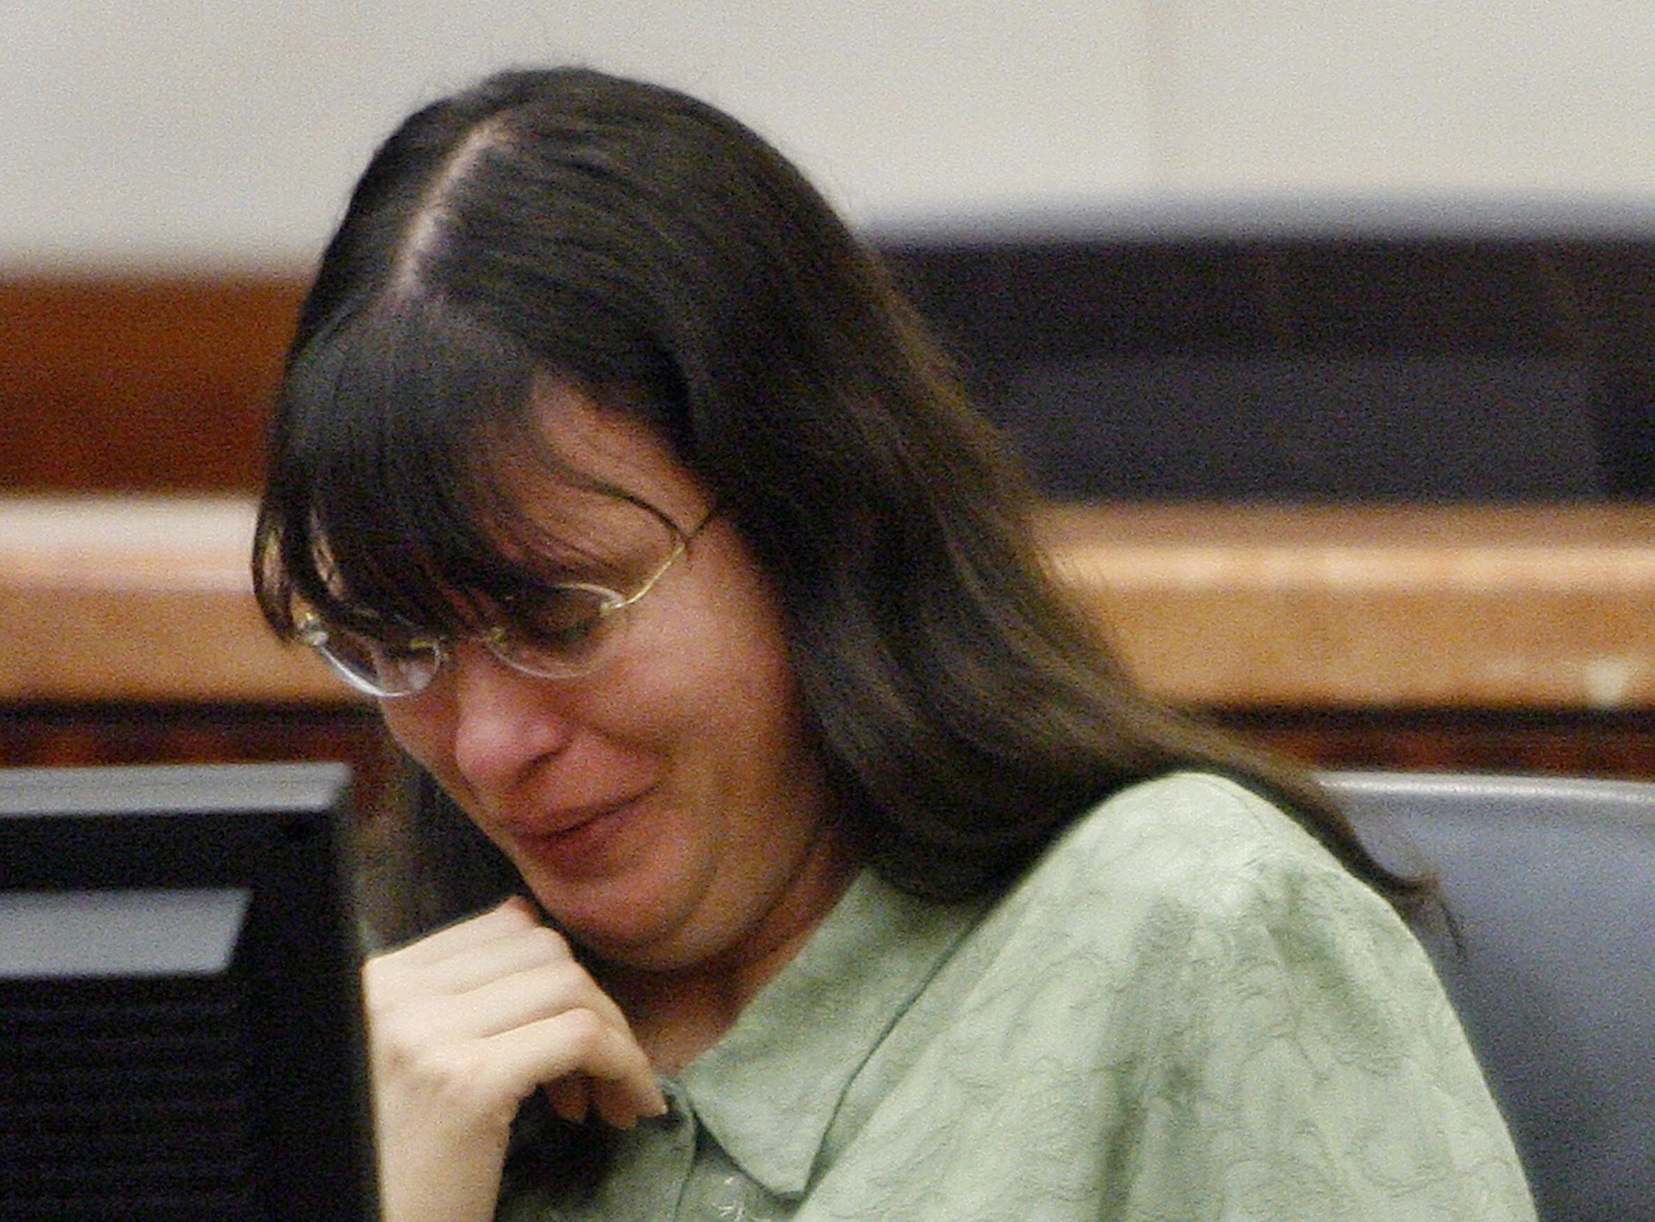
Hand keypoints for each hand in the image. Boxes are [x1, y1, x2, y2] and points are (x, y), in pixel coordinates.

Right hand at [363, 897, 666, 1221]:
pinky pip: (581, 1036)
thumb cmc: (404, 1157)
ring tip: (607, 1099)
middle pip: (543, 951)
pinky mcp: (468, 1082)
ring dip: (615, 1039)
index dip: (558, 974)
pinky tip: (623, 1106)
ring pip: (569, 986)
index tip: (571, 1030)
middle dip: (592, 1004)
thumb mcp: (415, 1052)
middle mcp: (395, 993)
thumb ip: (458, 989)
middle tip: (599, 1073)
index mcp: (380, 978)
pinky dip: (623, 1065)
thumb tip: (526, 917)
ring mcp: (429, 1034)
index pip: (504, 925)